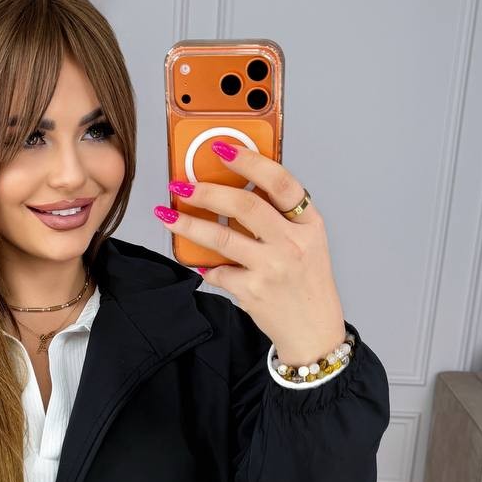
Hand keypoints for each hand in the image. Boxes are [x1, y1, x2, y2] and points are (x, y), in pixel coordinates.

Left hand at [156, 143, 346, 366]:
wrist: (313, 332)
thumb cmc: (307, 285)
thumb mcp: (308, 244)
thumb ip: (281, 218)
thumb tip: (238, 190)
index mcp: (309, 225)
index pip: (280, 182)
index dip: (250, 161)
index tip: (222, 149)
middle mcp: (292, 243)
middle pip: (245, 205)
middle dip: (208, 191)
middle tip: (183, 185)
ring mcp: (272, 268)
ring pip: (222, 237)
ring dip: (189, 224)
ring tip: (168, 215)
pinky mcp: (253, 291)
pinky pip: (219, 271)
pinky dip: (207, 267)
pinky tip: (202, 264)